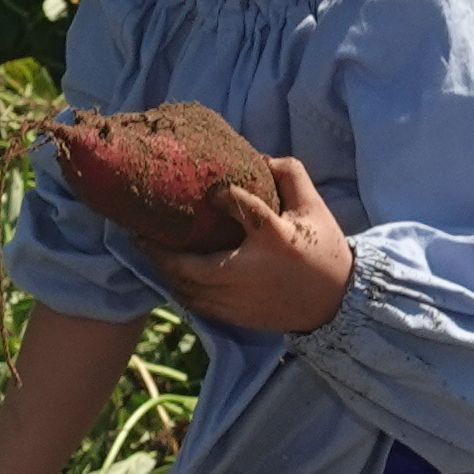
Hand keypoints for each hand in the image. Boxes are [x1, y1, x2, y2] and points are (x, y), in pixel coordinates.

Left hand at [144, 156, 355, 336]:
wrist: (335, 304)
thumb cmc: (324, 250)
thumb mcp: (315, 208)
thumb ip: (290, 176)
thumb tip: (259, 157)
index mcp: (277, 239)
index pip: (247, 210)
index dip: (227, 197)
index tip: (214, 190)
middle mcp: (252, 273)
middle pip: (193, 267)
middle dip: (161, 251)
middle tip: (138, 230)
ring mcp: (240, 299)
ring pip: (188, 289)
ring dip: (164, 271)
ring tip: (146, 249)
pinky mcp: (236, 316)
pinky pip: (196, 304)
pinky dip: (178, 287)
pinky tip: (167, 272)